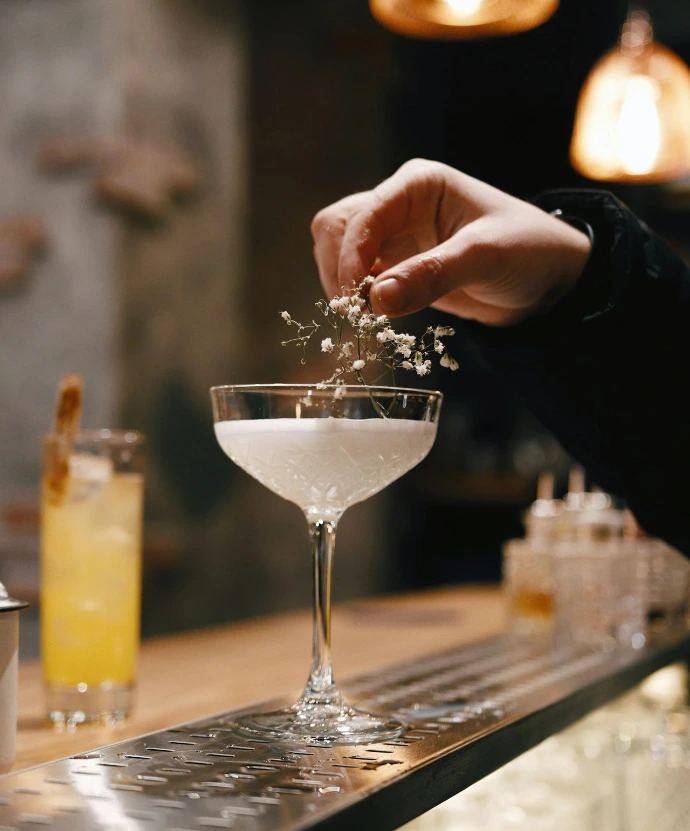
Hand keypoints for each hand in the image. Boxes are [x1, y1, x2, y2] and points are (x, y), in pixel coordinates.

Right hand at [311, 159, 591, 326]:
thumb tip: (377, 300)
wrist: (550, 280)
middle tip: (356, 312)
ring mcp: (396, 235)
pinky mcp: (398, 266)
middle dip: (339, 269)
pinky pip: (360, 278)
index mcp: (418, 184)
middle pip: (337, 227)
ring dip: (343, 285)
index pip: (363, 215)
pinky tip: (375, 319)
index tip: (358, 299)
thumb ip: (431, 275)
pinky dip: (358, 299)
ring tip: (366, 318)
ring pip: (340, 252)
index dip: (351, 256)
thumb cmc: (528, 251)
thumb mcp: (484, 258)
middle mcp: (399, 204)